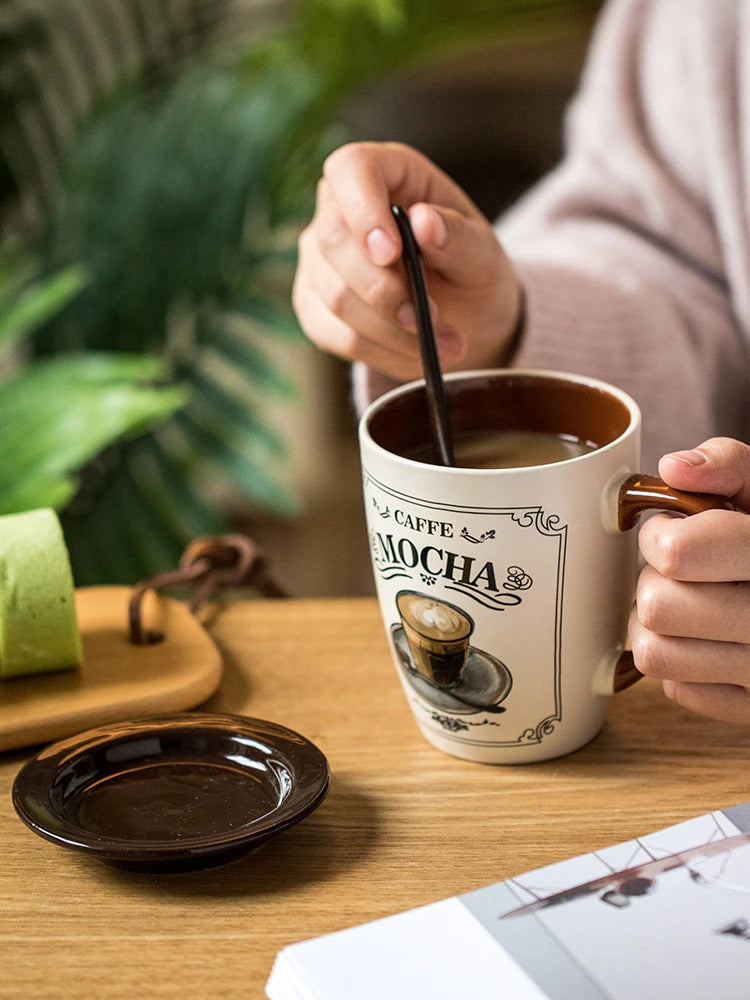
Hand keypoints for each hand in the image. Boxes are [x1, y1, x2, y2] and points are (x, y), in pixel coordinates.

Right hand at [292, 141, 522, 381]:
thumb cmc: (473, 272)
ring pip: (335, 295)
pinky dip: (379, 351)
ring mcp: (320, 259)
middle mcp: (341, 209)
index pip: (350, 169)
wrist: (465, 318)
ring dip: (391, 330)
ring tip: (443, 344)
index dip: (363, 209)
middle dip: (384, 290)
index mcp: (388, 174)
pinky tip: (414, 355)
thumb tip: (424, 223)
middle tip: (434, 318)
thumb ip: (459, 238)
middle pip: (333, 240)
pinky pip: (333, 334)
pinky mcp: (314, 305)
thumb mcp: (484, 255)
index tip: (391, 252)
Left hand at [630, 438, 749, 722]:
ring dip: (658, 625)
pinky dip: (683, 663)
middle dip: (657, 580)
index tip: (676, 530)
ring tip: (690, 602)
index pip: (676, 553)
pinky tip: (710, 639)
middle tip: (685, 571)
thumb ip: (729, 464)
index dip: (661, 535)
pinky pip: (676, 689)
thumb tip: (673, 469)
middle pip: (657, 605)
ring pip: (654, 653)